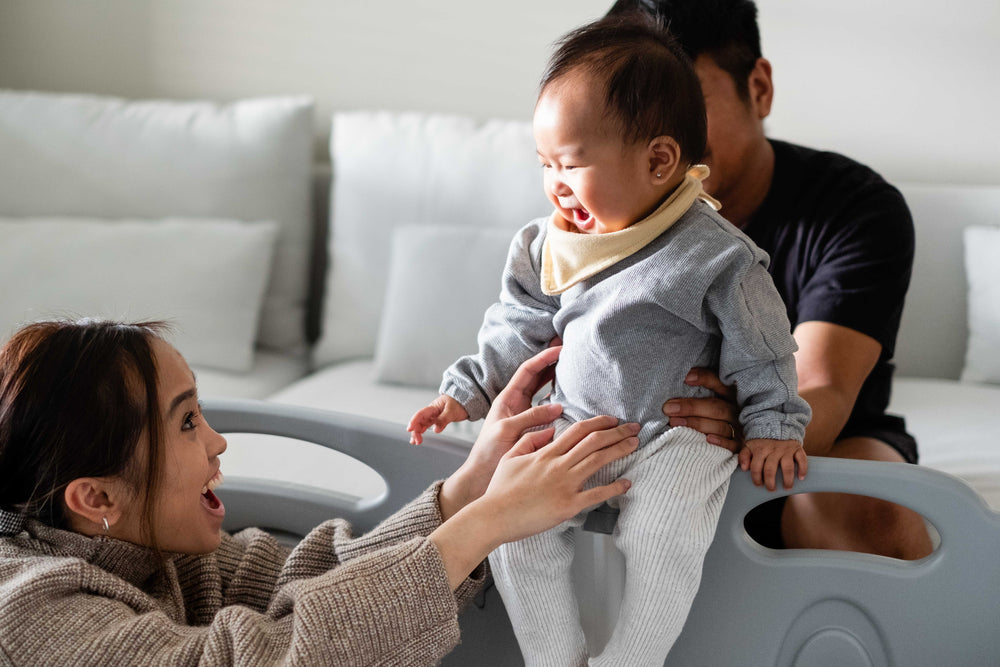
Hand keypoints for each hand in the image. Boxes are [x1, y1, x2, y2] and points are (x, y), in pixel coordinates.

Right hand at [408, 395, 468, 444]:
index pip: (420, 414)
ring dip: (418, 433)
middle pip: (419, 421)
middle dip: (416, 431)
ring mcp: (433, 417)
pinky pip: (427, 427)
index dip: (414, 421)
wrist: (465, 402)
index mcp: (433, 407)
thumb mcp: (452, 411)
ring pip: (422, 425)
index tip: (410, 429)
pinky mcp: (436, 421)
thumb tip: (435, 429)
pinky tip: (419, 438)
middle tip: (417, 441)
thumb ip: (443, 419)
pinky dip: (422, 432)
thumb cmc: (458, 403)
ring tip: (416, 442)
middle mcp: (431, 412)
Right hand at [430, 414, 638, 588]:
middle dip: (617, 432)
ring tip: (635, 444)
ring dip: (619, 450)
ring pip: (598, 461)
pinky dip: (614, 488)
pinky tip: (626, 483)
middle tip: (634, 427)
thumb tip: (549, 430)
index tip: (612, 420)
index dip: (598, 422)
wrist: (494, 516)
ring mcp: (564, 484)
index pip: (578, 430)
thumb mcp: (510, 458)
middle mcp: (558, 465)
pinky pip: (596, 494)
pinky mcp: (568, 505)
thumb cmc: (500, 489)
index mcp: (545, 453)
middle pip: (594, 441)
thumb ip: (530, 440)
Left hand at [441, 346, 564, 517]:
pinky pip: (548, 409)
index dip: (543, 358)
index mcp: (507, 399)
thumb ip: (530, 416)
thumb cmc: (488, 453)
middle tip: (569, 351)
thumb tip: (557, 406)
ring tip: (573, 369)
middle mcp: (516, 404)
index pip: (527, 371)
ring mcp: (525, 415)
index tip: (560, 349)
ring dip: (557, 380)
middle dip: (552, 363)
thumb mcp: (507, 430)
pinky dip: (559, 402)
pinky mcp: (532, 428)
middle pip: (537, 377)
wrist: (481, 476)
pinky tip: (572, 399)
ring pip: (543, 392)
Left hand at [663, 367, 740, 452]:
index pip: (719, 383)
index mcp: (730, 394)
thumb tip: (680, 378)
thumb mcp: (709, 398)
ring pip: (720, 426)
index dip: (704, 379)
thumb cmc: (712, 413)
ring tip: (674, 422)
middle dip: (691, 407)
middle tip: (668, 408)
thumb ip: (698, 389)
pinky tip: (708, 439)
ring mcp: (738, 428)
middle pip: (716, 407)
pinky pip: (732, 444)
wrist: (739, 437)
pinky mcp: (739, 444)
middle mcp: (735, 410)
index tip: (685, 378)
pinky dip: (721, 442)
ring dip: (697, 424)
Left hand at [739, 438, 807, 490]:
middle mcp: (773, 450)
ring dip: (787, 480)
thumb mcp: (749, 445)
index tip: (759, 485)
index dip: (756, 478)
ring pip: (787, 467)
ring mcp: (786, 450)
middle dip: (770, 483)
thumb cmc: (762, 440)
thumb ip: (744, 456)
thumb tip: (744, 468)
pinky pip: (802, 459)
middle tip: (771, 489)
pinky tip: (801, 478)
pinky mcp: (797, 448)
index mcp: (760, 450)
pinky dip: (803, 469)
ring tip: (787, 488)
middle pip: (770, 470)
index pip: (756, 467)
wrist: (777, 424)